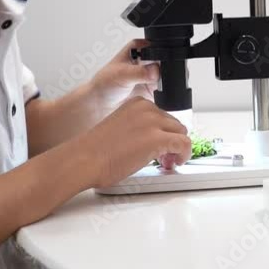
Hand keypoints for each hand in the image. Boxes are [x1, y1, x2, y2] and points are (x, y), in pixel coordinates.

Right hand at [75, 97, 191, 188]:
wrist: (84, 159)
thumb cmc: (96, 151)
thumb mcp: (121, 128)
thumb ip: (139, 129)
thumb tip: (154, 142)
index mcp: (137, 104)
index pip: (163, 116)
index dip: (164, 134)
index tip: (160, 148)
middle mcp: (147, 109)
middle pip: (174, 124)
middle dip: (172, 141)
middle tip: (164, 158)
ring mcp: (153, 122)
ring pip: (181, 133)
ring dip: (177, 149)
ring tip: (166, 162)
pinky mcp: (158, 138)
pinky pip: (184, 144)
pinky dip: (184, 155)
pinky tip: (174, 163)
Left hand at [89, 39, 160, 116]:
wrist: (102, 104)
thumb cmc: (105, 83)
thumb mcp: (121, 74)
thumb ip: (139, 72)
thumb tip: (155, 71)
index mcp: (138, 47)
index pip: (156, 46)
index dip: (159, 54)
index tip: (154, 65)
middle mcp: (147, 59)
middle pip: (165, 60)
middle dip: (162, 70)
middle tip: (153, 78)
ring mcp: (151, 73)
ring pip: (167, 75)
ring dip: (162, 81)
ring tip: (150, 86)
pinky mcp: (155, 88)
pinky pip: (166, 88)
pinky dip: (163, 91)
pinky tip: (153, 93)